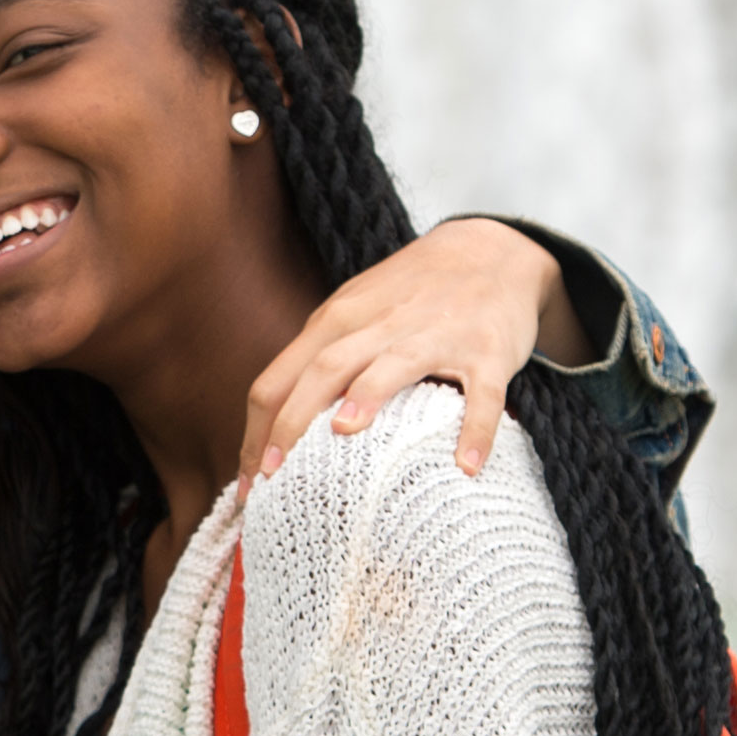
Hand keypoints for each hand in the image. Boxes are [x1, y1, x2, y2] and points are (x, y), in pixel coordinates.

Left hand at [244, 217, 582, 479]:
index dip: (256, 433)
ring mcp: (434, 336)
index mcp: (336, 321)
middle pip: (322, 371)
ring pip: (392, 366)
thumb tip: (271, 428)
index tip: (247, 484)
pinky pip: (481, 395)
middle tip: (271, 477)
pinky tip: (466, 465)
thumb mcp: (351, 312)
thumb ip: (316, 359)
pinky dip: (475, 428)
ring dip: (367, 395)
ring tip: (344, 434)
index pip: (279, 379)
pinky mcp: (486, 351)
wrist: (489, 251)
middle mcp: (379, 325)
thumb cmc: (408, 296)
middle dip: (291, 423)